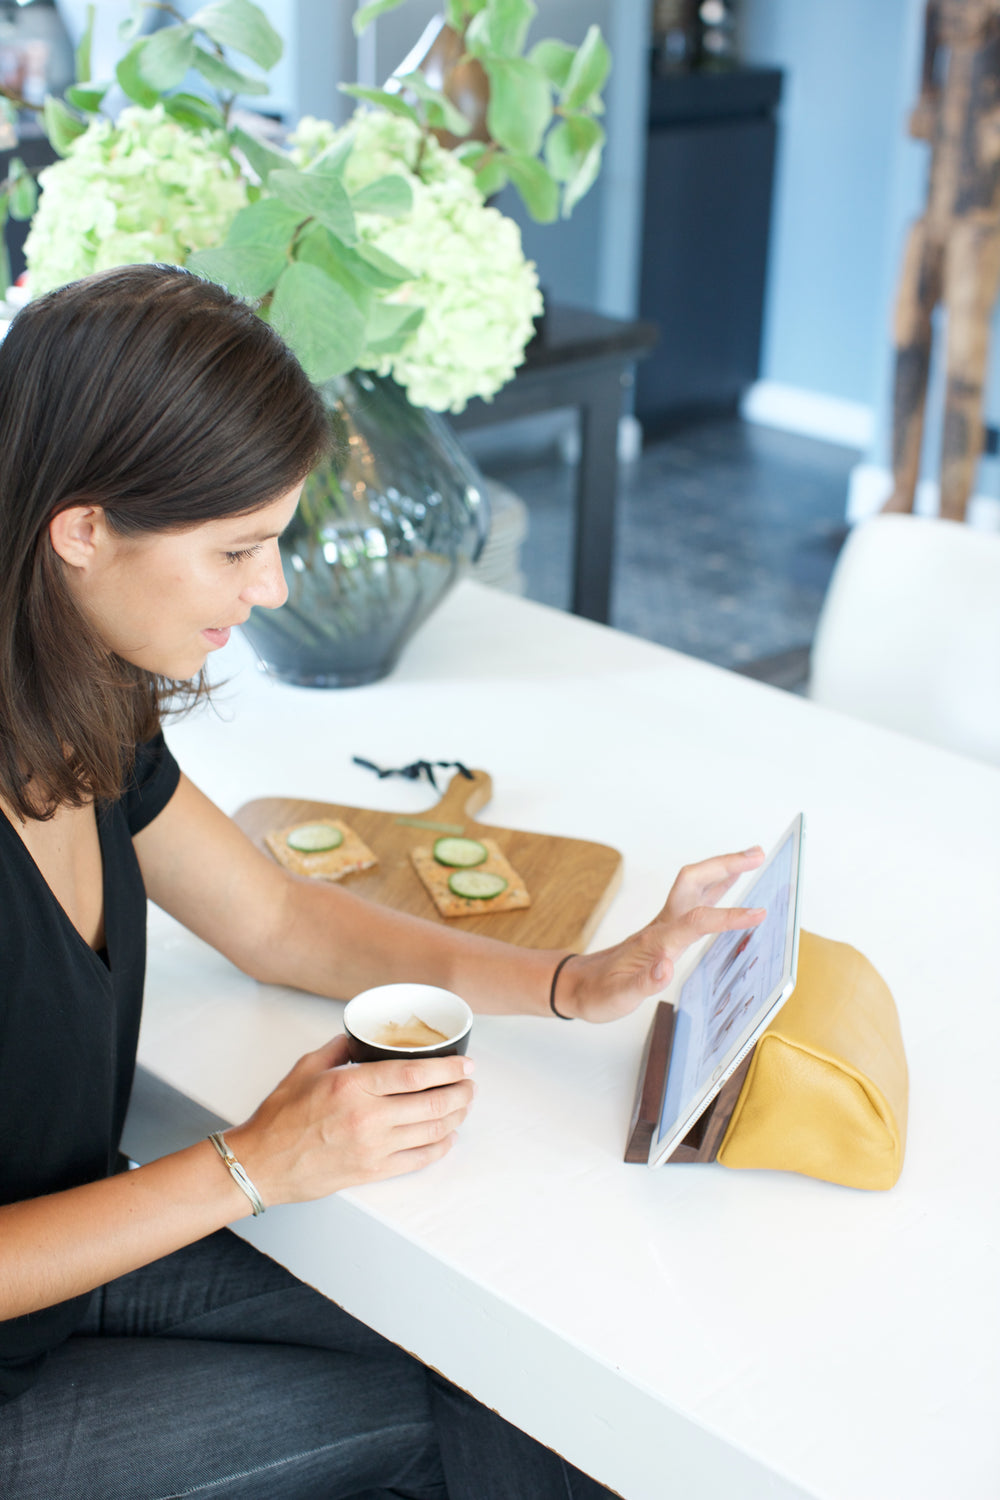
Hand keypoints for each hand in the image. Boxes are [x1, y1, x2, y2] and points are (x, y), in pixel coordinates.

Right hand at [226, 1036, 475, 1206]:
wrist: (261, 1163)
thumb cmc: (280, 1115)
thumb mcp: (307, 1067)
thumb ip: (341, 1047)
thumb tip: (365, 1036)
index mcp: (352, 1086)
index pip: (415, 1074)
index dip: (448, 1069)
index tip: (466, 1065)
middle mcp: (367, 1118)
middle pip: (432, 1104)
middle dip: (460, 1093)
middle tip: (470, 1085)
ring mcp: (372, 1148)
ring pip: (431, 1132)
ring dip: (456, 1118)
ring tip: (463, 1106)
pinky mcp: (371, 1172)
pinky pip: (417, 1160)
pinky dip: (439, 1148)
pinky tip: (447, 1137)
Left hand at [558, 847, 766, 1023]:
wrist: (578, 984)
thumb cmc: (598, 992)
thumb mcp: (617, 997)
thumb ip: (643, 983)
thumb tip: (666, 967)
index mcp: (655, 942)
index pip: (697, 921)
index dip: (728, 916)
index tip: (758, 913)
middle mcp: (662, 926)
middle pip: (694, 882)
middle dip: (726, 865)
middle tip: (758, 855)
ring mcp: (664, 925)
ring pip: (696, 886)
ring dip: (724, 869)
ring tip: (753, 858)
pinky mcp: (666, 930)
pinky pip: (695, 900)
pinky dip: (717, 887)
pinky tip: (729, 884)